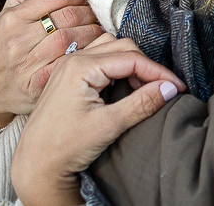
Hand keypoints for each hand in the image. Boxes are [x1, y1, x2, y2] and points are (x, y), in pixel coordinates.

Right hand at [0, 0, 104, 125]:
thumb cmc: (5, 44)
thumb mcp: (10, 12)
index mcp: (12, 18)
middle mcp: (17, 40)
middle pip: (66, 17)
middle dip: (88, 13)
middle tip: (98, 15)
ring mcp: (25, 64)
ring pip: (68, 40)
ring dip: (91, 33)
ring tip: (98, 31)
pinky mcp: (35, 86)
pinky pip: (65, 65)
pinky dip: (82, 55)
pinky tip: (90, 51)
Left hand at [10, 33, 184, 205]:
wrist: (35, 164)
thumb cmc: (64, 147)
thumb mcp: (108, 126)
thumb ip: (141, 104)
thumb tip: (170, 89)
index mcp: (81, 66)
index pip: (130, 58)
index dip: (158, 72)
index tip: (178, 87)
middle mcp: (73, 59)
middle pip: (122, 48)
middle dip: (146, 67)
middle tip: (162, 90)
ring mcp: (69, 66)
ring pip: (112, 50)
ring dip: (132, 65)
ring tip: (145, 89)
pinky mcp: (69, 75)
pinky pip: (100, 60)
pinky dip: (118, 69)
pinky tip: (125, 88)